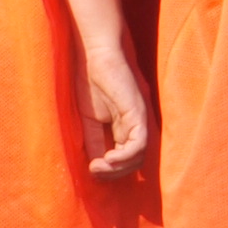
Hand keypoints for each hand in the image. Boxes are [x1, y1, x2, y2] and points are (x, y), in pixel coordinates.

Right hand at [82, 35, 153, 178]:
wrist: (93, 54)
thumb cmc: (89, 80)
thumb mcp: (88, 119)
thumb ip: (94, 140)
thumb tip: (93, 165)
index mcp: (125, 125)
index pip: (126, 157)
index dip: (112, 170)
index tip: (93, 172)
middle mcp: (136, 123)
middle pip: (135, 161)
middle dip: (115, 173)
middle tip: (95, 171)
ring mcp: (139, 117)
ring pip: (139, 156)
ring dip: (118, 168)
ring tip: (99, 167)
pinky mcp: (137, 111)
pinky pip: (139, 142)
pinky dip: (125, 156)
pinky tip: (107, 158)